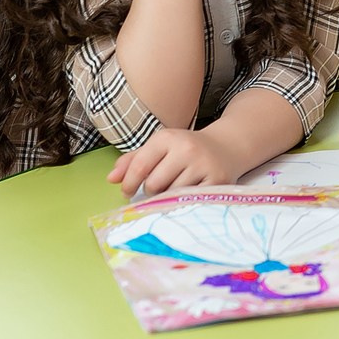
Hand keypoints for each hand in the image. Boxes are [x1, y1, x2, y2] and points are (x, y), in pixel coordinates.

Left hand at [107, 126, 243, 198]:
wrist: (227, 146)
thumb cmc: (186, 149)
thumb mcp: (159, 147)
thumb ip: (133, 160)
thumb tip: (111, 179)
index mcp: (167, 138)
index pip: (140, 166)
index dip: (128, 184)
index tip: (127, 192)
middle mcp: (187, 149)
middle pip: (154, 184)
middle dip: (151, 191)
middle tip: (159, 187)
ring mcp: (204, 165)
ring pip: (172, 194)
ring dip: (169, 196)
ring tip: (175, 187)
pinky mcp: (217, 180)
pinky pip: (191, 199)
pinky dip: (186, 200)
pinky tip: (188, 194)